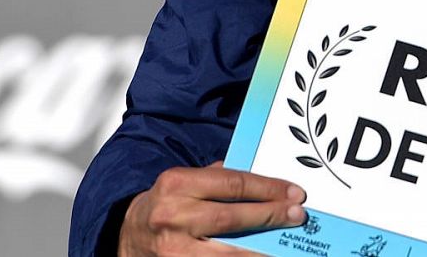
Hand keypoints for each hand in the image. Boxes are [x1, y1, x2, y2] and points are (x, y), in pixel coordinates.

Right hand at [119, 163, 305, 255]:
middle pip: (231, 217)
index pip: (232, 184)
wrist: (128, 235)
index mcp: (177, 183)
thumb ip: (219, 179)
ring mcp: (173, 249)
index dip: (268, 188)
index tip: (294, 193)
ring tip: (286, 243)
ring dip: (260, 249)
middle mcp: (172, 215)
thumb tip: (266, 185)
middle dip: (269, 216)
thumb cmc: (167, 204)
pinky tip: (260, 256)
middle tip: (298, 215)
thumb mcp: (185, 182)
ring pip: (226, 252)